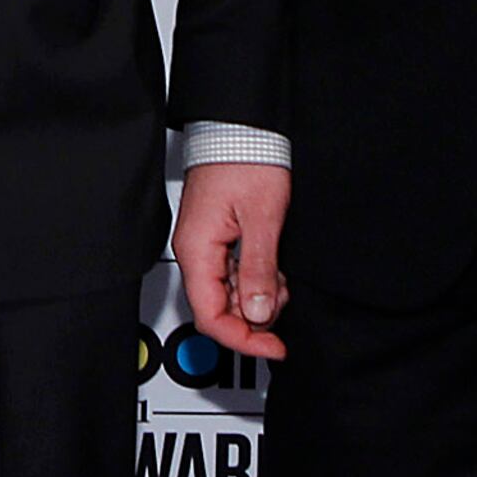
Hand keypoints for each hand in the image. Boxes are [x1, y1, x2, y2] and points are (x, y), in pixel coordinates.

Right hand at [176, 161, 289, 360]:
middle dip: (253, 317)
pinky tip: (272, 268)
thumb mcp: (262, 219)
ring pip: (226, 295)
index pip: (210, 317)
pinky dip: (254, 280)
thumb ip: (258, 270)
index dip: (243, 340)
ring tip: (280, 280)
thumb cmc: (245, 160)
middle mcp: (195, 251)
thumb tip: (257, 314)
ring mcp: (204, 245)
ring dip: (256, 298)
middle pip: (217, 310)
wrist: (242, 129)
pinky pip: (231, 275)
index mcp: (196, 249)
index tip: (274, 347)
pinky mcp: (216, 239)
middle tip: (282, 302)